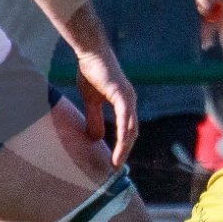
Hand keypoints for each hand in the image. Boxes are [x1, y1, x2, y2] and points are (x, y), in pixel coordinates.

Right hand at [75, 47, 138, 167]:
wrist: (90, 53)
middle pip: (132, 133)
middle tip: (116, 168)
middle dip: (125, 151)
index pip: (127, 129)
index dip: (122, 146)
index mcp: (124, 103)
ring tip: (116, 163)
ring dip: (124, 148)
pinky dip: (122, 134)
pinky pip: (125, 119)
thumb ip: (94, 118)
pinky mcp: (122, 95)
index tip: (114, 162)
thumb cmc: (91, 72)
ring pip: (130, 129)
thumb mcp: (90, 101)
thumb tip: (96, 138)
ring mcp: (128, 98)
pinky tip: (118, 146)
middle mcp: (130, 102)